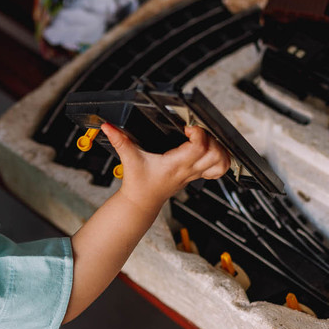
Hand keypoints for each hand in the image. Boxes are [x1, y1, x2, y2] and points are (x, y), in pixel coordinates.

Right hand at [100, 122, 229, 207]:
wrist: (141, 203)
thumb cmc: (138, 184)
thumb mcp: (129, 159)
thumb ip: (119, 140)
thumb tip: (108, 126)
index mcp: (175, 165)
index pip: (199, 147)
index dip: (198, 133)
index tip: (188, 127)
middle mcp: (188, 170)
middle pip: (215, 154)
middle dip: (211, 139)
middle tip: (198, 132)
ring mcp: (194, 174)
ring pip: (221, 163)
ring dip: (219, 149)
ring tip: (207, 139)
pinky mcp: (195, 175)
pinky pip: (217, 169)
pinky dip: (219, 159)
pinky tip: (210, 150)